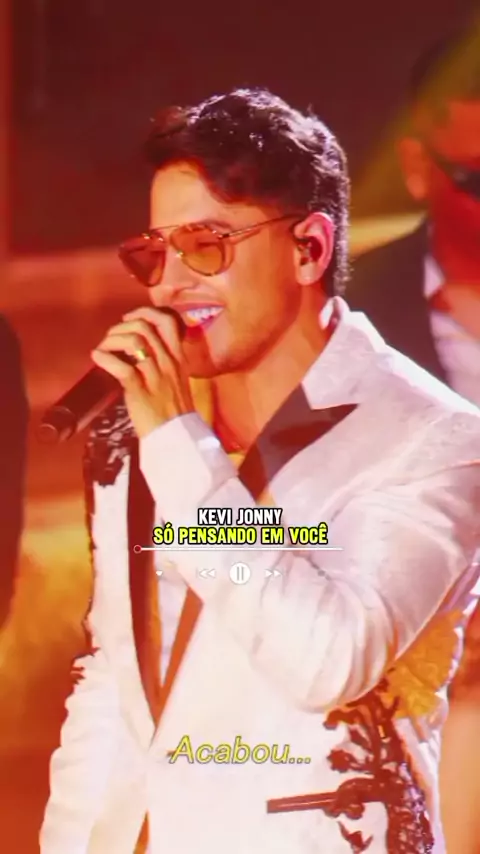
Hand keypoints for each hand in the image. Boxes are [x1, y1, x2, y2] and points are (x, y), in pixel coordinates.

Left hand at [91, 307, 193, 437]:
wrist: (176, 437)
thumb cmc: (173, 410)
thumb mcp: (177, 379)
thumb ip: (164, 361)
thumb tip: (141, 347)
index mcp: (178, 358)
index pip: (167, 321)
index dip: (144, 313)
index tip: (129, 318)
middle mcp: (168, 362)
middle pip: (144, 327)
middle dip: (121, 327)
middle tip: (111, 338)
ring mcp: (155, 376)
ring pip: (133, 341)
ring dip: (111, 340)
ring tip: (103, 349)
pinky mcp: (140, 391)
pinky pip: (121, 367)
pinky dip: (104, 358)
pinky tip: (97, 358)